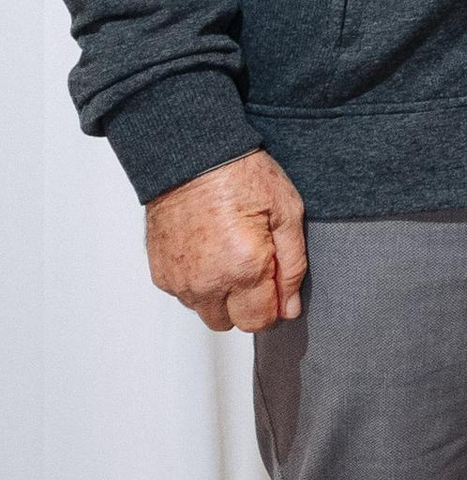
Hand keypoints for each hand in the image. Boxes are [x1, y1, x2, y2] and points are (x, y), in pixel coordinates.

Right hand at [144, 150, 307, 331]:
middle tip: (253, 265)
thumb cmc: (241, 176)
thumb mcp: (287, 213)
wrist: (192, 156)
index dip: (273, 304)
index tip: (274, 278)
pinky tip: (208, 251)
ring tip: (229, 254)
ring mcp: (179, 280)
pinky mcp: (161, 273)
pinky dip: (198, 282)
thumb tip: (290, 308)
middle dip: (247, 303)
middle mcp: (206, 282)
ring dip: (221, 295)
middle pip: (233, 323)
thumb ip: (293, 267)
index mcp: (243, 269)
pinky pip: (185, 295)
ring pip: (207, 311)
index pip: (260, 321)